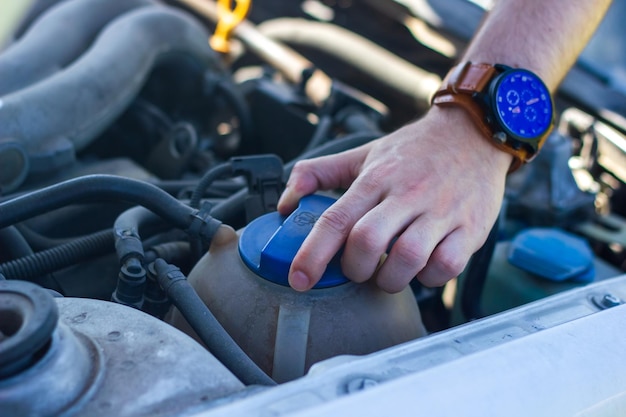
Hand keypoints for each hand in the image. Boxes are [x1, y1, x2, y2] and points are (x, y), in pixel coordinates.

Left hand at [277, 106, 512, 292]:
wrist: (474, 133)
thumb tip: (285, 202)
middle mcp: (407, 195)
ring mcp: (441, 212)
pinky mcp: (470, 228)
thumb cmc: (415, 150)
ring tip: (389, 270)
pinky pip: (446, 267)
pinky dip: (428, 277)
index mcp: (376, 178)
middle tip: (358, 268)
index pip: (336, 220)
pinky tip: (423, 265)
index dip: (313, 254)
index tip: (298, 278)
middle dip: (355, 268)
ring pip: (407, 259)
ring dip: (390, 277)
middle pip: (367, 243)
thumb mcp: (364, 153)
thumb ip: (319, 173)